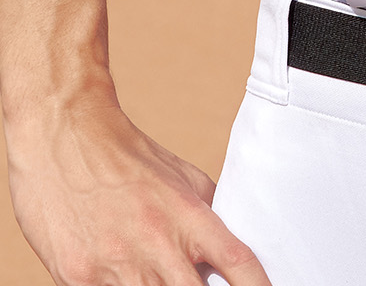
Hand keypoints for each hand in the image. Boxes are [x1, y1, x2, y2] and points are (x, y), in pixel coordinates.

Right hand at [6, 98, 269, 285]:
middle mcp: (157, 244)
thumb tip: (232, 240)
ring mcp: (116, 265)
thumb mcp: (183, 179)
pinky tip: (124, 276)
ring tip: (160, 274)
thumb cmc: (128, 158)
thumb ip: (208, 214)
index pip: (237, 262)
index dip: (258, 285)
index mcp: (190, 217)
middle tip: (202, 284)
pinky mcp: (77, 277)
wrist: (64, 137)